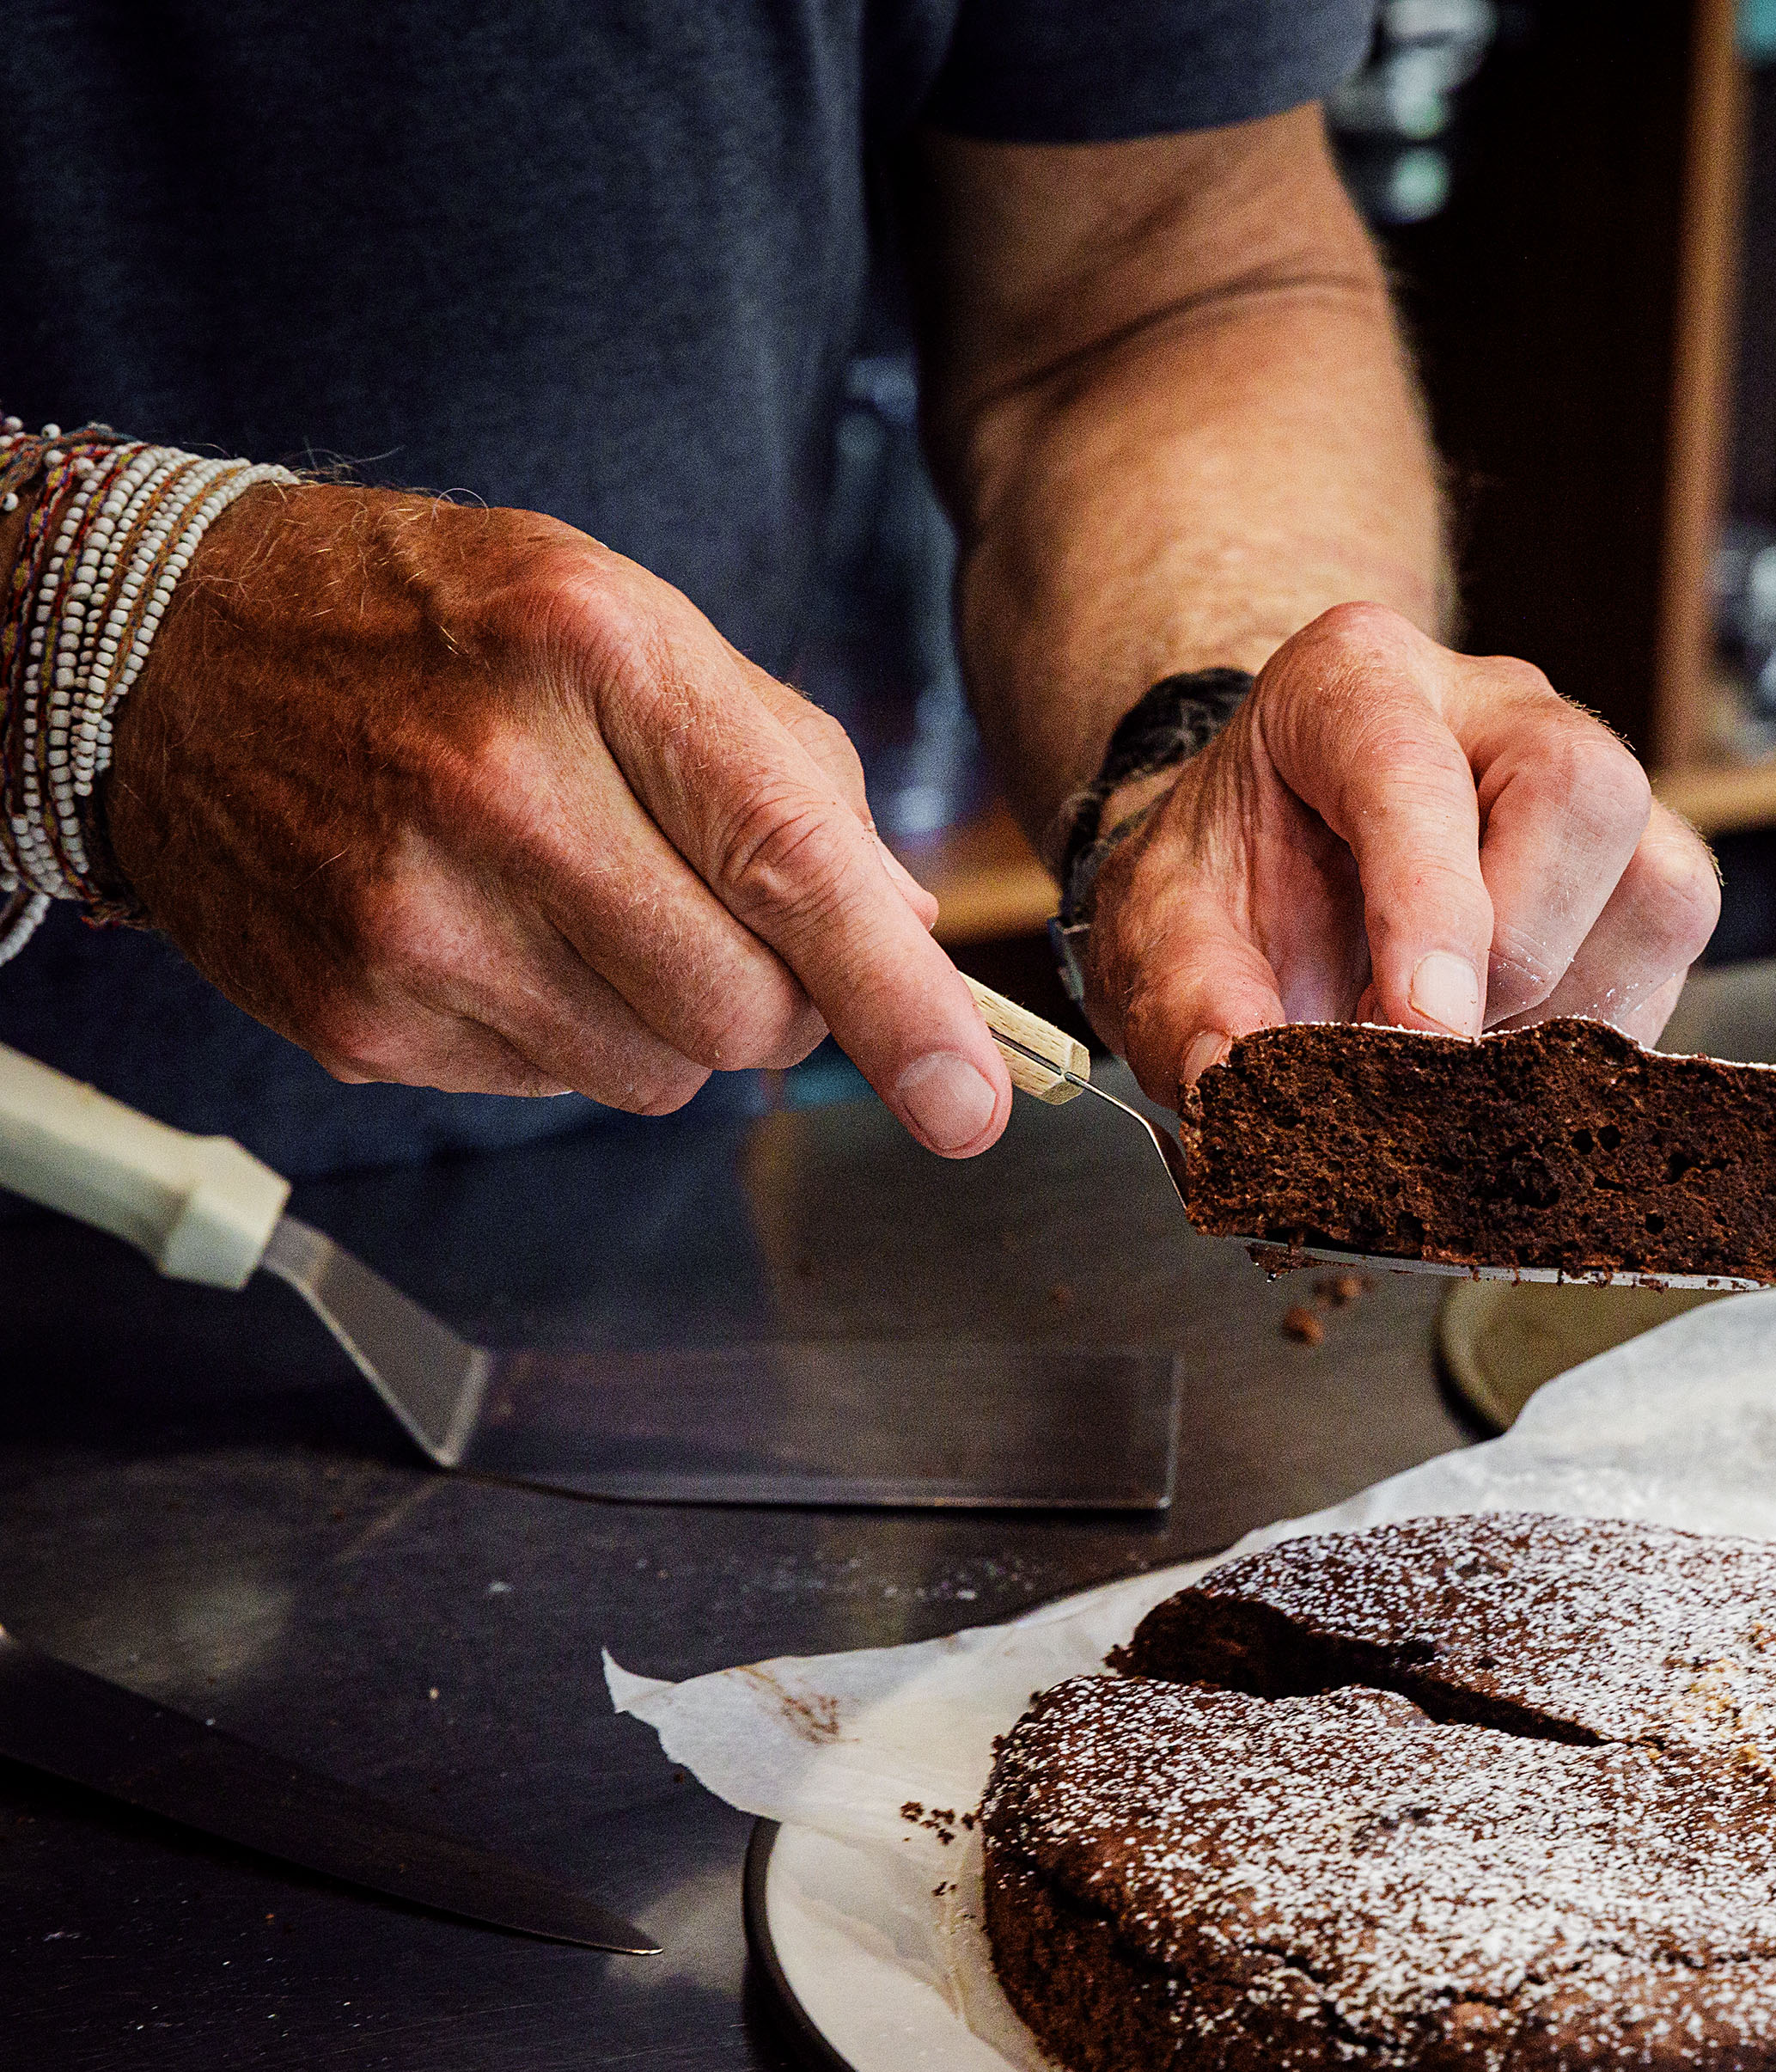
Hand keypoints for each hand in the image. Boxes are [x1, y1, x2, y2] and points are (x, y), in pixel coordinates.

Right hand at [104, 482, 1015, 1154]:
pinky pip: (549, 1086)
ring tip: (577, 901)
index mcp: (595, 656)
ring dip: (663, 1016)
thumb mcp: (631, 623)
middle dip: (777, 997)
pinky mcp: (356, 1016)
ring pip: (658, 1072)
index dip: (899, 1002)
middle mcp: (497, 788)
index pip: (791, 867)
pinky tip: (489, 927)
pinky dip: (557, 1028)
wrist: (165, 652)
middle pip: (743, 1010)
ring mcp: (412, 917)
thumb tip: (908, 932)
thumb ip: (793, 777)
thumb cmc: (433, 627)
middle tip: (722, 920)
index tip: (967, 1101)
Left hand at [1075, 603, 1720, 1104]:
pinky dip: (1596, 1031)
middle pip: (1581, 791)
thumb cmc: (1239, 870)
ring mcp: (1585, 779)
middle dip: (1519, 951)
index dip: (1430, 906)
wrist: (1284, 855)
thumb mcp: (1164, 924)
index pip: (1416, 771)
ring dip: (1567, 1004)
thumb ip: (1190, 994)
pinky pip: (1667, 954)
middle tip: (1429, 1040)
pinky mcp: (1641, 862)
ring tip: (1465, 1051)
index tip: (1417, 1025)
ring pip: (1658, 883)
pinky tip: (1511, 1050)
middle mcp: (1496, 706)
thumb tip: (1234, 1076)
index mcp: (1354, 681)